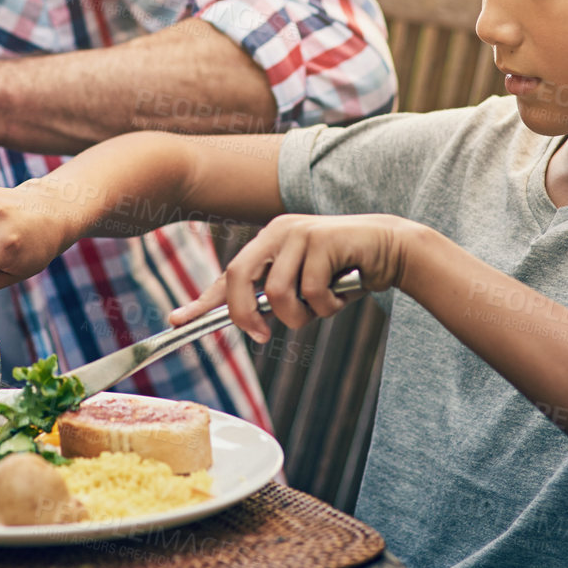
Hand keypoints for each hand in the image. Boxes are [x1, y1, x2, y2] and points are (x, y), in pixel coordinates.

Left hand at [167, 214, 417, 343]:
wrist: (390, 248)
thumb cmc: (345, 272)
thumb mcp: (305, 284)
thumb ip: (277, 296)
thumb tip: (250, 323)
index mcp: (268, 242)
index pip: (228, 274)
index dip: (202, 301)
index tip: (178, 320)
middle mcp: (277, 232)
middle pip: (239, 279)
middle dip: (245, 315)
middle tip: (260, 336)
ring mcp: (298, 233)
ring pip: (278, 293)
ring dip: (300, 316)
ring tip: (321, 308)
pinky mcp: (322, 240)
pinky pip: (312, 292)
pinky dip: (327, 306)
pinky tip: (342, 294)